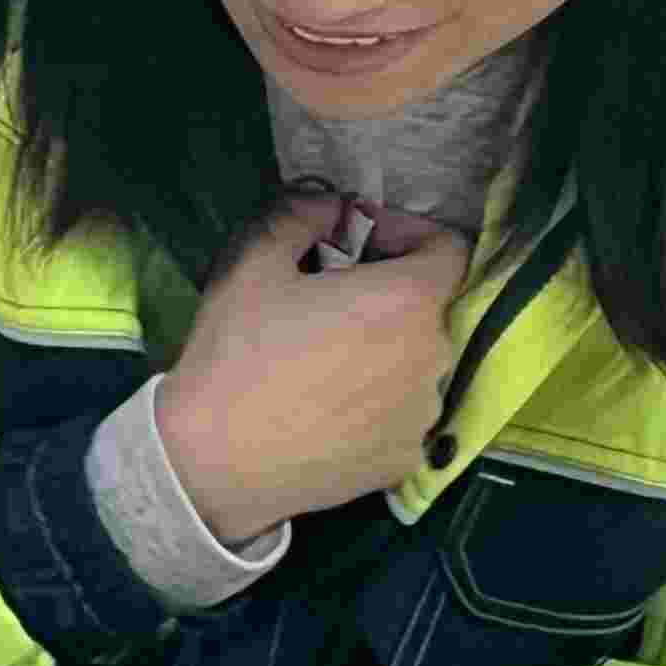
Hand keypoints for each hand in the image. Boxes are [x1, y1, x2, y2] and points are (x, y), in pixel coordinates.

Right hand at [154, 190, 472, 545]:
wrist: (217, 461)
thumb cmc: (238, 353)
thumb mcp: (254, 263)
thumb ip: (301, 215)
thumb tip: (329, 204)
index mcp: (408, 301)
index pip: (448, 248)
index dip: (405, 232)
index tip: (356, 240)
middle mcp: (435, 357)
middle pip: (429, 305)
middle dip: (387, 288)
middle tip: (328, 293)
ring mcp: (424, 415)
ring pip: (417, 360)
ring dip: (383, 345)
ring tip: (324, 354)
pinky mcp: (406, 459)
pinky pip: (403, 410)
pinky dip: (377, 397)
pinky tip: (326, 404)